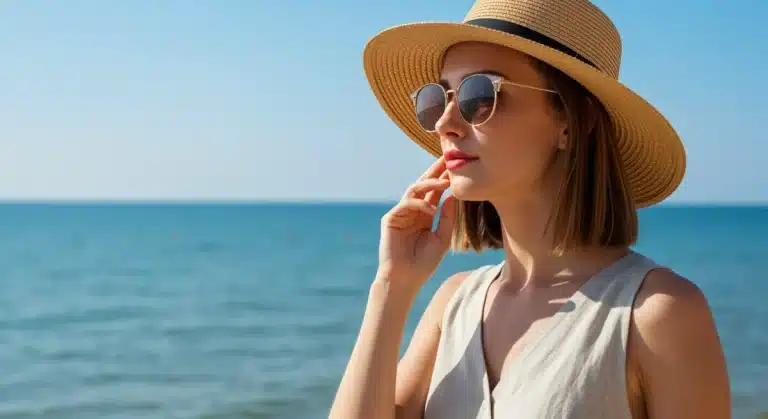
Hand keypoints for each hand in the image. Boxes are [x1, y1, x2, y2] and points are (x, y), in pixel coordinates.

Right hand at [377, 156, 457, 292]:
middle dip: (435, 171)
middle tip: (447, 158)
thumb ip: (448, 218)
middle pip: (424, 184)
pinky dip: (419, 204)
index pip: (435, 191)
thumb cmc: (424, 263)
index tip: (457, 164)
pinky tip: (432, 209)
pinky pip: (406, 204)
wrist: (405, 279)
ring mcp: (401, 213)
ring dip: (430, 184)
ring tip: (445, 182)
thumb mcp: (442, 238)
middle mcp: (413, 210)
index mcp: (425, 214)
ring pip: (414, 190)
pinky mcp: (391, 219)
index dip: (444, 177)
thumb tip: (454, 195)